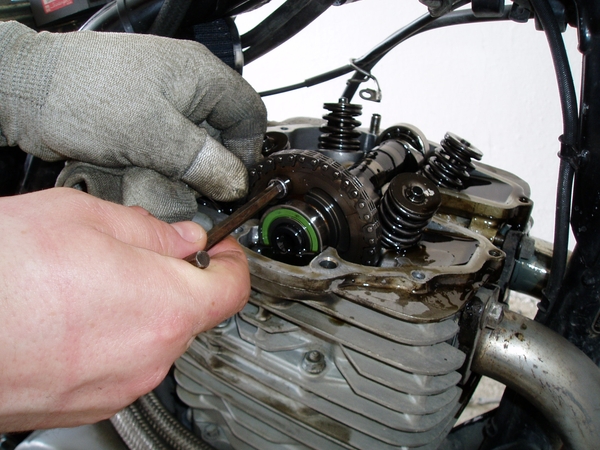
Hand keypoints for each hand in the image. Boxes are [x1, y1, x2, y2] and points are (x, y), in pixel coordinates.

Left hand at [0, 21, 266, 220]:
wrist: (29, 91)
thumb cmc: (83, 94)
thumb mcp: (155, 135)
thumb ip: (204, 161)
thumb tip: (235, 182)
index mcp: (201, 74)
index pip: (249, 115)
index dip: (247, 152)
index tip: (233, 183)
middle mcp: (186, 85)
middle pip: (220, 134)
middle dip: (207, 166)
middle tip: (192, 187)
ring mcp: (163, 101)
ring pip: (192, 146)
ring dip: (179, 169)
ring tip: (156, 176)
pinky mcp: (143, 117)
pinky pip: (166, 148)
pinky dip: (159, 165)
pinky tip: (140, 169)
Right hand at [0, 188, 249, 431]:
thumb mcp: (84, 219)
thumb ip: (150, 231)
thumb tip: (181, 239)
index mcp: (163, 306)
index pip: (231, 287)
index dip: (232, 261)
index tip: (221, 248)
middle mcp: (148, 357)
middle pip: (190, 312)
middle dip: (175, 279)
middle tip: (141, 252)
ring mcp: (116, 388)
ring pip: (153, 338)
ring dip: (139, 307)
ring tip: (89, 281)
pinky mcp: (84, 403)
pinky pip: (120, 363)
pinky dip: (111, 336)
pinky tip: (70, 312)